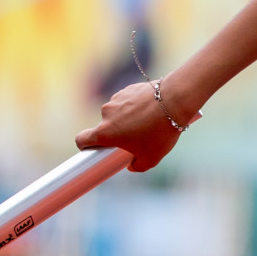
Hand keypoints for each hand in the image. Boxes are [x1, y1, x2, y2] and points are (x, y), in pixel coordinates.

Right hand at [74, 79, 194, 171]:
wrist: (175, 100)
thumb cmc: (160, 131)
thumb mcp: (151, 158)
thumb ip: (137, 166)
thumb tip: (131, 165)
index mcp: (105, 132)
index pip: (82, 139)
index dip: (85, 145)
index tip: (94, 148)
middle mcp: (106, 114)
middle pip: (105, 127)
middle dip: (117, 133)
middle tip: (137, 137)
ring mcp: (116, 99)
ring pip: (117, 113)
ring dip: (127, 118)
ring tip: (149, 122)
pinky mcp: (128, 89)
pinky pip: (127, 101)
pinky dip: (135, 106)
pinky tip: (151, 110)